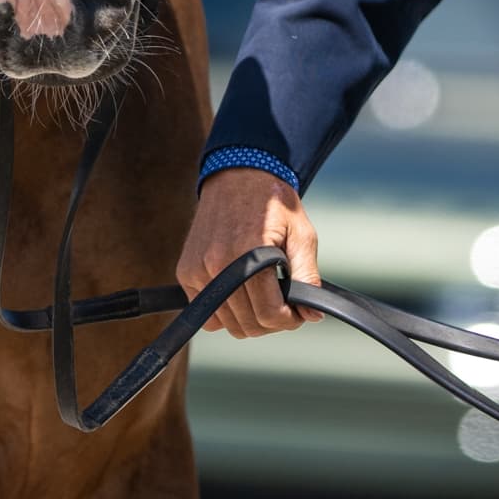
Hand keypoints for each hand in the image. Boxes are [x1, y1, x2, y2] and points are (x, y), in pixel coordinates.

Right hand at [179, 168, 319, 337]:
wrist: (239, 174)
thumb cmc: (274, 204)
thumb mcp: (301, 234)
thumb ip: (307, 276)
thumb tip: (312, 315)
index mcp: (252, 254)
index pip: (270, 314)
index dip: (290, 320)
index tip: (297, 311)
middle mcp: (219, 264)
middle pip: (248, 324)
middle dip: (272, 321)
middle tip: (282, 304)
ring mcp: (198, 269)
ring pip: (226, 324)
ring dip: (248, 319)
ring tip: (262, 297)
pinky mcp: (186, 271)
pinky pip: (206, 313)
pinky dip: (224, 312)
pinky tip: (240, 293)